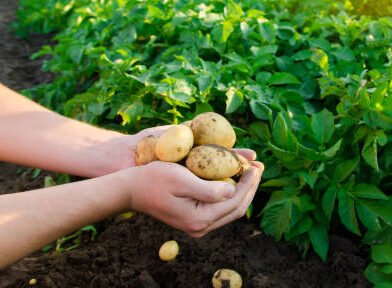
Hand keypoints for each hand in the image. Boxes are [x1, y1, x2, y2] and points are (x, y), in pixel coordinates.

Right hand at [128, 149, 263, 236]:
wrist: (131, 190)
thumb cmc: (153, 179)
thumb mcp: (182, 179)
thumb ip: (209, 189)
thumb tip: (233, 189)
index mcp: (199, 219)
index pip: (235, 201)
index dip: (249, 183)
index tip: (256, 165)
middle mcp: (200, 227)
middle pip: (236, 208)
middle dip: (250, 187)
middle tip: (259, 167)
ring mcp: (197, 225)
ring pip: (230, 210)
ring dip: (243, 190)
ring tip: (252, 171)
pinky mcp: (193, 219)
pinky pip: (220, 208)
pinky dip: (231, 193)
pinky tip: (235, 179)